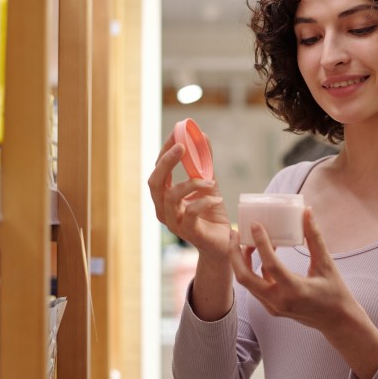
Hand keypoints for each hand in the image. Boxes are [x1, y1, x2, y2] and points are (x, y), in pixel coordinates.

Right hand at [148, 129, 231, 259]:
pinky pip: (191, 212)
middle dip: (167, 162)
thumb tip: (203, 136)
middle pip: (155, 182)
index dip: (164, 151)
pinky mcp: (189, 232)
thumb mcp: (208, 184)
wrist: (222, 244)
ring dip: (191, 183)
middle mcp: (164, 209)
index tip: (176, 133)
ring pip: (171, 197)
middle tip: (182, 147)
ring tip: (210, 181)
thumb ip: (204, 163)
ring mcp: (174, 222)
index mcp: (165, 197)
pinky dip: (204, 201)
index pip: (158, 171)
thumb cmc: (211, 214)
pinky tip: (217, 198)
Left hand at [229, 207, 358, 333]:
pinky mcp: (272, 308)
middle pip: (244, 277)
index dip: (261, 243)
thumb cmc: (334, 291)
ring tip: (243, 240)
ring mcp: (273, 306)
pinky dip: (252, 269)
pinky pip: (255, 287)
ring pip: (247, 283)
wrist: (336, 321)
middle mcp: (279, 301)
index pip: (270, 264)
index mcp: (295, 290)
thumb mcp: (326, 263)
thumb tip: (307, 212)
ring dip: (241, 261)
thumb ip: (315, 238)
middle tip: (235, 232)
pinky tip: (258, 253)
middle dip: (235, 253)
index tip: (255, 224)